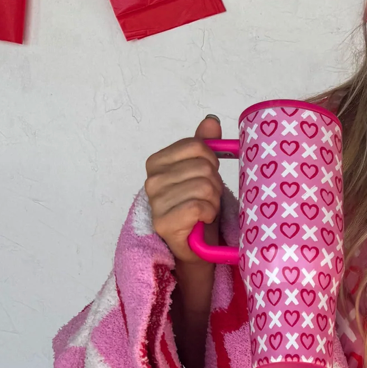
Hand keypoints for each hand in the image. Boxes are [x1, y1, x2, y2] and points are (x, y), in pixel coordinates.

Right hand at [144, 114, 222, 262]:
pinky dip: (208, 214)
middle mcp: (152, 180)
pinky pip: (198, 206)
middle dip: (215, 185)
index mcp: (158, 162)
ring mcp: (155, 201)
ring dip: (213, 202)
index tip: (208, 177)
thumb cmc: (199, 209)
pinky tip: (202, 221)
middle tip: (207, 199)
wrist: (196, 247)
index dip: (212, 161)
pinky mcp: (163, 222)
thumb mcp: (203, 173)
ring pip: (204, 187)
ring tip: (205, 211)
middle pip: (203, 167)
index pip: (196, 146)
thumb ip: (204, 146)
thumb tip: (211, 121)